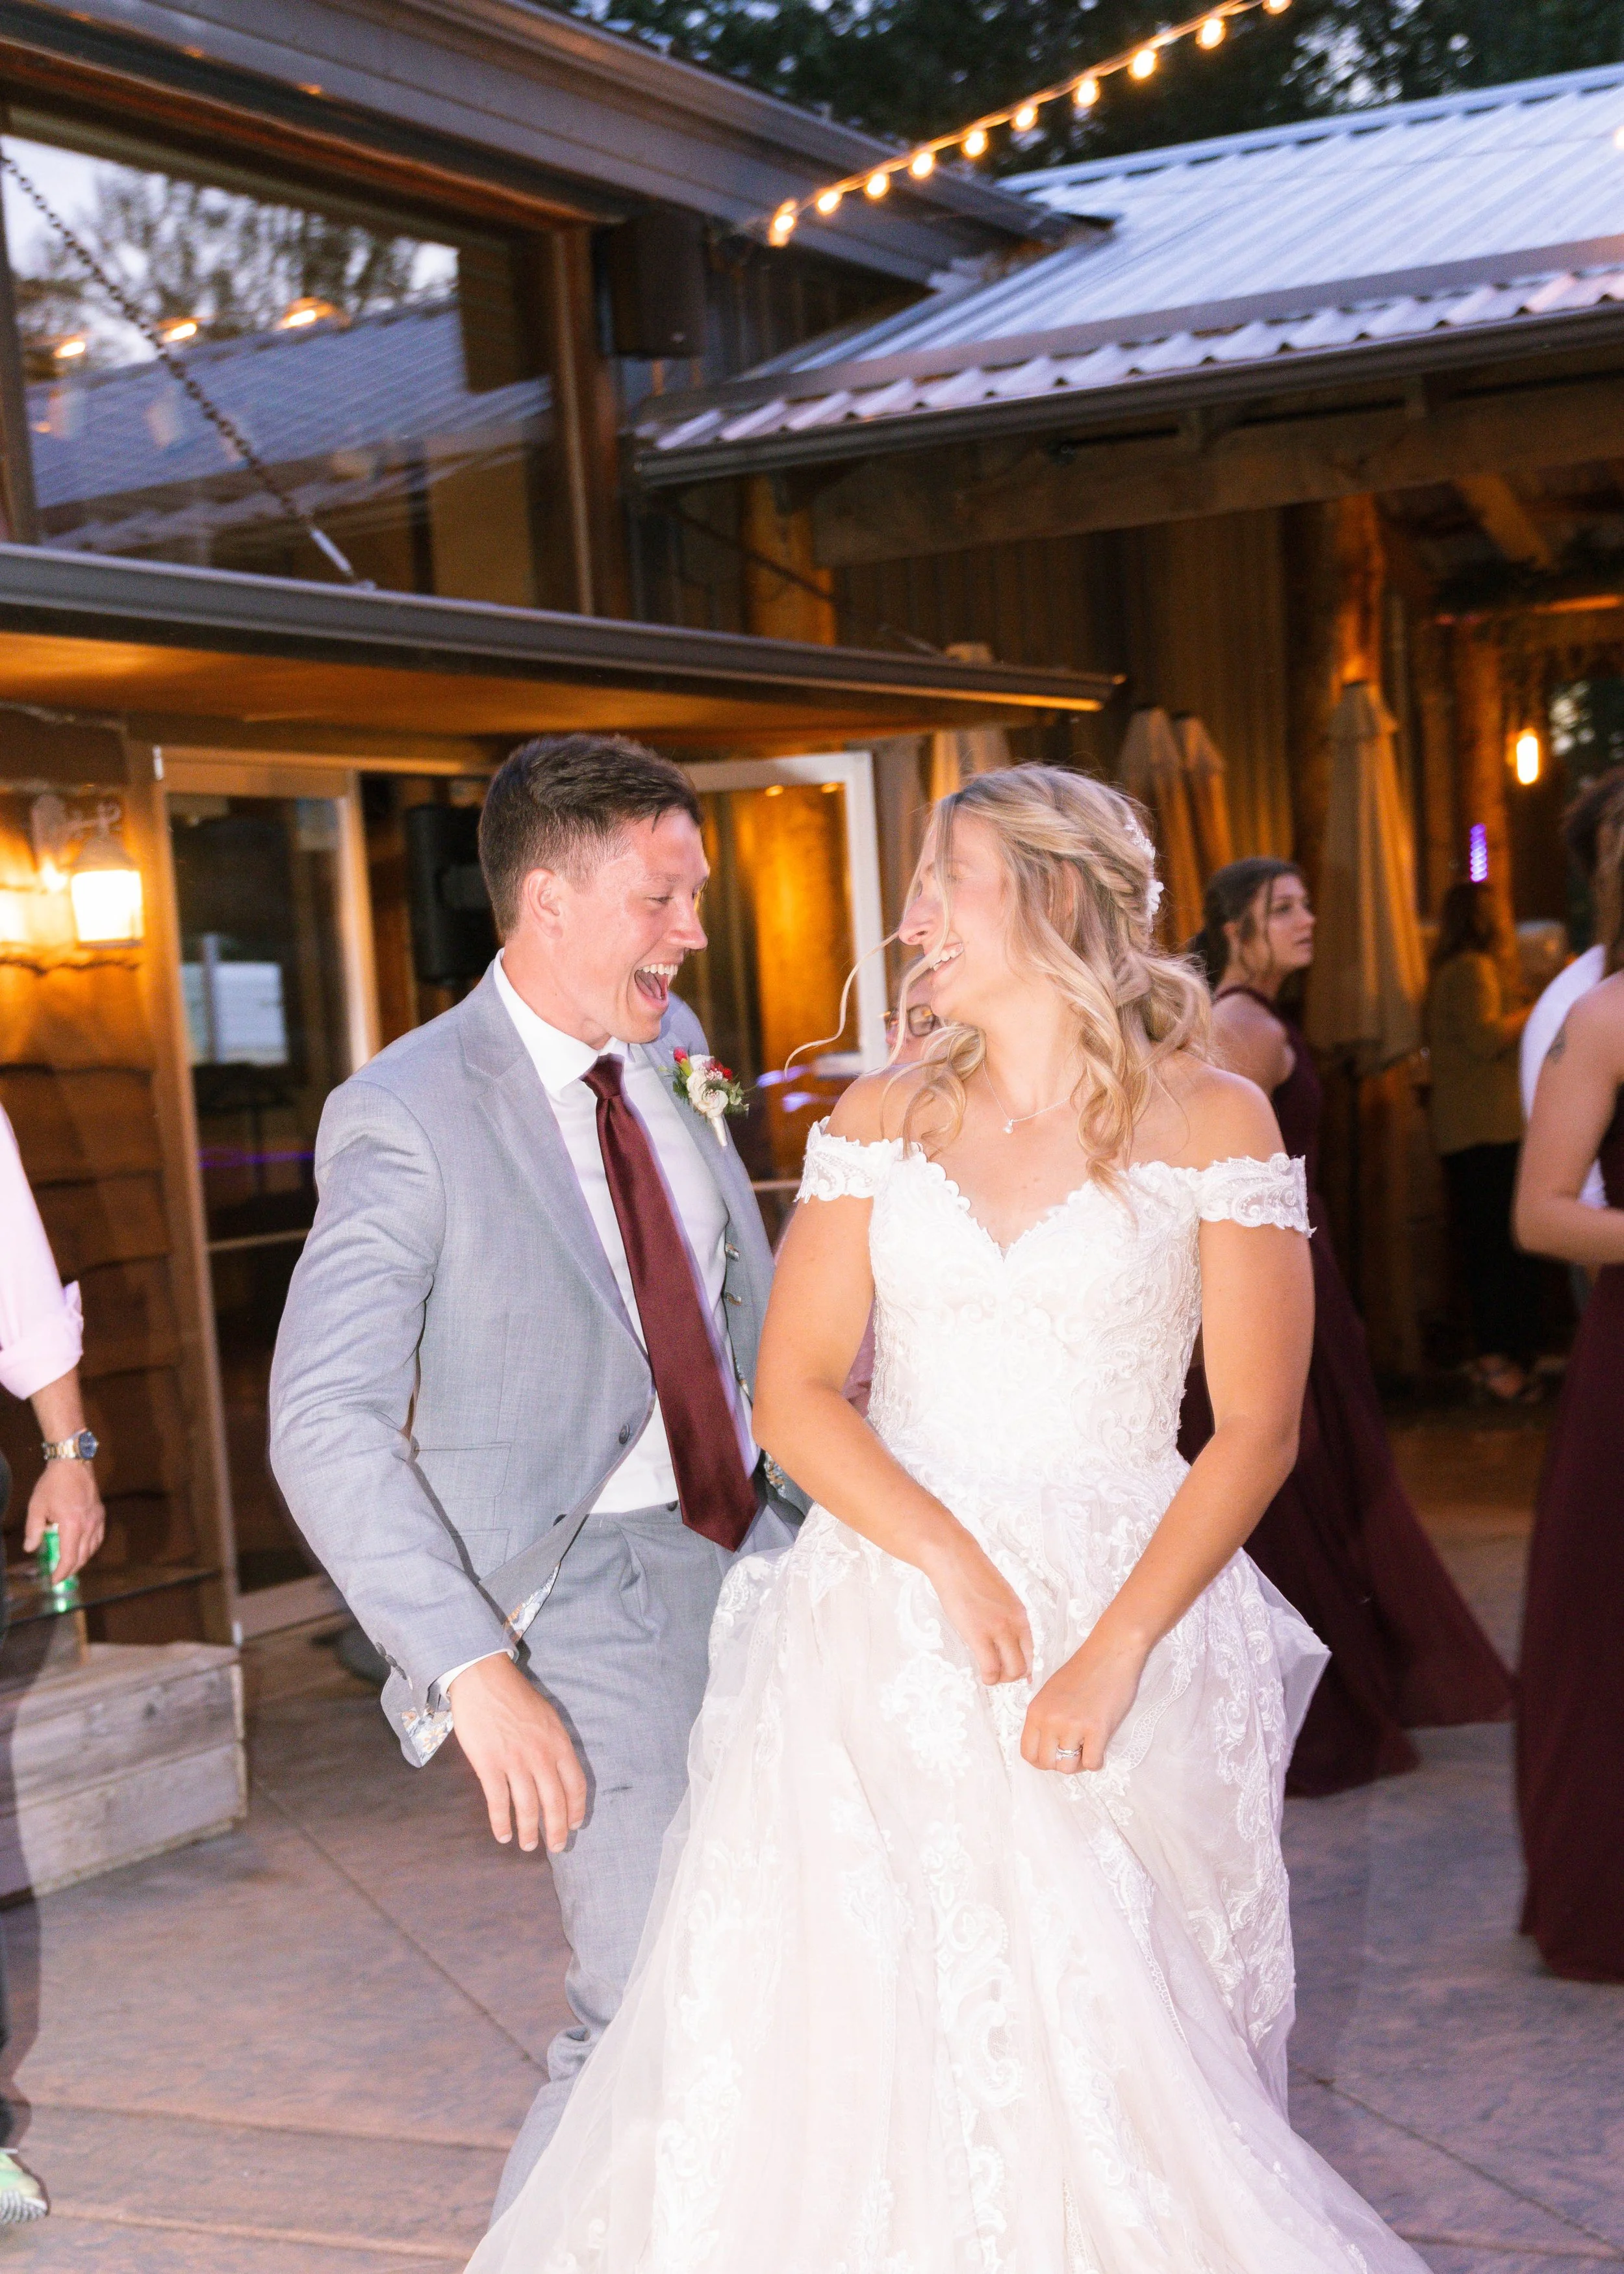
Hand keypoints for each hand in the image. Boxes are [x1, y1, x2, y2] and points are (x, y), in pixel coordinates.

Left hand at [25, 1458, 104, 1581]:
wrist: (73, 1463)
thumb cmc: (53, 1484)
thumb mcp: (37, 1507)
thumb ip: (33, 1530)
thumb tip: (30, 1548)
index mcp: (71, 1526)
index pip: (69, 1558)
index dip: (61, 1572)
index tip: (54, 1580)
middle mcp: (88, 1526)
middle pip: (82, 1557)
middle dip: (71, 1570)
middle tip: (60, 1576)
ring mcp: (97, 1520)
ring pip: (92, 1549)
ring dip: (81, 1560)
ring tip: (70, 1565)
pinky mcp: (100, 1514)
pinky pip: (98, 1537)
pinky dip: (91, 1548)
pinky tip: (84, 1549)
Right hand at [448, 1654, 586, 1853]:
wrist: (484, 1680)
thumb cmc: (516, 1697)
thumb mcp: (548, 1718)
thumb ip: (554, 1745)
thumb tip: (559, 1772)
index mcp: (559, 1743)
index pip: (575, 1785)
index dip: (576, 1809)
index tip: (574, 1825)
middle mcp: (541, 1756)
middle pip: (554, 1802)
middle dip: (556, 1829)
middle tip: (556, 1847)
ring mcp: (514, 1761)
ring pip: (527, 1807)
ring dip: (529, 1831)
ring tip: (528, 1846)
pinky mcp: (489, 1765)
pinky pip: (498, 1802)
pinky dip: (501, 1822)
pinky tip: (502, 1835)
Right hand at [919, 1528, 1031, 1685]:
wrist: (954, 1559)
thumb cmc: (971, 1575)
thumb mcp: (999, 1597)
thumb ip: (1005, 1617)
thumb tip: (1004, 1637)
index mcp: (1021, 1614)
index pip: (1032, 1652)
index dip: (1024, 1668)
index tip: (1015, 1675)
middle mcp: (1015, 1624)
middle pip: (1024, 1665)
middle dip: (1012, 1677)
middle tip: (998, 1675)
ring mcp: (998, 1629)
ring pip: (1011, 1671)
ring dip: (1000, 1679)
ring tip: (989, 1675)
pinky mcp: (979, 1634)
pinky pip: (990, 1668)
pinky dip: (988, 1678)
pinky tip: (981, 1674)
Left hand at [1021, 1624, 1148, 1773]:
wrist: (1110, 1652)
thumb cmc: (1083, 1670)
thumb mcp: (1051, 1692)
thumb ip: (1045, 1718)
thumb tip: (1047, 1748)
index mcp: (1036, 1710)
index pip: (1027, 1752)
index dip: (1041, 1761)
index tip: (1054, 1756)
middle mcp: (1050, 1720)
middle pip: (1047, 1763)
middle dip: (1061, 1763)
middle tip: (1075, 1751)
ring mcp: (1073, 1725)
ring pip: (1068, 1767)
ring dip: (1080, 1762)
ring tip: (1088, 1746)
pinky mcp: (1097, 1729)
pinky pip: (1092, 1763)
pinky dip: (1097, 1761)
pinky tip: (1100, 1745)